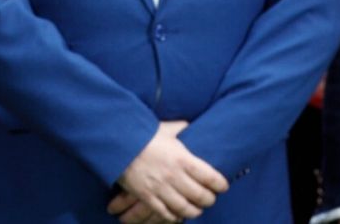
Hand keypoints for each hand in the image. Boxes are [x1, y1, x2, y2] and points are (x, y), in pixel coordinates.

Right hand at [108, 121, 227, 222]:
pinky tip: (177, 212)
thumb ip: (181, 128)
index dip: (221, 185)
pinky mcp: (147, 197)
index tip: (222, 186)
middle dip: (209, 199)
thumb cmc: (142, 134)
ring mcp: (161, 189)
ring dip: (195, 211)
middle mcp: (175, 176)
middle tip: (210, 197)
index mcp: (183, 159)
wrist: (116, 143)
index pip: (212, 178)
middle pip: (202, 197)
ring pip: (186, 209)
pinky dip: (174, 216)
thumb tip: (190, 124)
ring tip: (196, 208)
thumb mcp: (165, 128)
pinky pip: (166, 213)